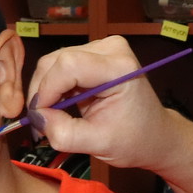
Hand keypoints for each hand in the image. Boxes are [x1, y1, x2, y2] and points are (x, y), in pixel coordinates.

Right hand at [25, 36, 178, 172]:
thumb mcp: (98, 144)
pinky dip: (52, 88)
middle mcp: (110, 49)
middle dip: (42, 93)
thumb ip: (64, 133)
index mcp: (119, 67)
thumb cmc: (134, 140)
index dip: (46, 91)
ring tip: (50, 117)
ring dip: (45, 91)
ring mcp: (101, 48)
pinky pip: (59, 66)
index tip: (40, 119)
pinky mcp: (92, 54)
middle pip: (56, 61)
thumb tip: (37, 118)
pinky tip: (59, 107)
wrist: (155, 135)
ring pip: (53, 63)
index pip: (68, 66)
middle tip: (42, 123)